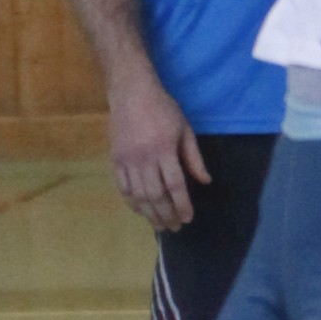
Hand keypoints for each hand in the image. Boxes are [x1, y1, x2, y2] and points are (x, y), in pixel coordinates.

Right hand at [109, 77, 208, 232]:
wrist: (131, 92)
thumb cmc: (163, 108)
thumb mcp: (185, 129)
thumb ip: (194, 157)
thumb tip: (205, 181)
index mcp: (164, 149)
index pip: (175, 185)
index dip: (182, 205)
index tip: (188, 218)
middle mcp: (144, 158)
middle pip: (155, 195)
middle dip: (166, 215)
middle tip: (174, 227)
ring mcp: (127, 160)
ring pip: (138, 195)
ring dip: (149, 214)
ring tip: (159, 226)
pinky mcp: (115, 159)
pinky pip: (123, 187)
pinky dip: (132, 202)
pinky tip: (141, 211)